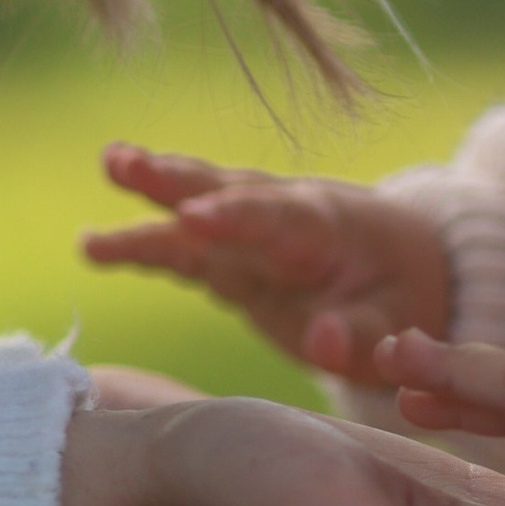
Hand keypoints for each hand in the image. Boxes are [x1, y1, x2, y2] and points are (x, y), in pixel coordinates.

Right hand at [81, 146, 450, 377]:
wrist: (410, 271)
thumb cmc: (406, 300)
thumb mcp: (398, 327)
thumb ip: (362, 336)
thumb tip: (321, 342)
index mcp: (327, 228)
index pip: (277, 218)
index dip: (235, 218)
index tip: (192, 220)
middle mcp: (283, 216)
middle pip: (226, 191)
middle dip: (175, 179)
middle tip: (123, 163)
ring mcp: (253, 235)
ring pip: (197, 207)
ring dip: (152, 192)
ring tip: (106, 167)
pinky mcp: (233, 260)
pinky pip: (185, 249)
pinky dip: (144, 244)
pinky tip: (94, 244)